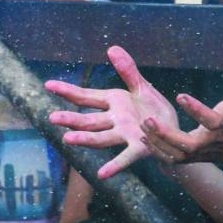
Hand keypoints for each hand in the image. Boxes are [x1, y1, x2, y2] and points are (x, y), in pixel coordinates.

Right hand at [46, 45, 178, 178]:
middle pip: (89, 120)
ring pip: (102, 137)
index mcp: (114, 103)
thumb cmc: (154, 110)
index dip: (68, 91)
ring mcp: (125, 134)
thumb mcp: (141, 87)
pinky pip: (126, 157)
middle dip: (71, 119)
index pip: (86, 97)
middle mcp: (115, 121)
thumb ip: (127, 70)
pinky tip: (102, 174)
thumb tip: (111, 48)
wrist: (174, 133)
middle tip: (52, 118)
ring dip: (86, 139)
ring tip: (68, 139)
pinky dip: (115, 165)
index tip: (48, 84)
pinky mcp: (140, 147)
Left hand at [142, 47, 222, 196]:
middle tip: (147, 120)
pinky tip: (147, 137)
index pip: (212, 119)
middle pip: (188, 144)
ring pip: (179, 154)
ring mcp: (210, 149)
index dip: (196, 109)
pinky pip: (178, 158)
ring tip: (142, 125)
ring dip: (159, 142)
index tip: (180, 96)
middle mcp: (219, 137)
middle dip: (166, 134)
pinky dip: (161, 151)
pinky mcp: (205, 155)